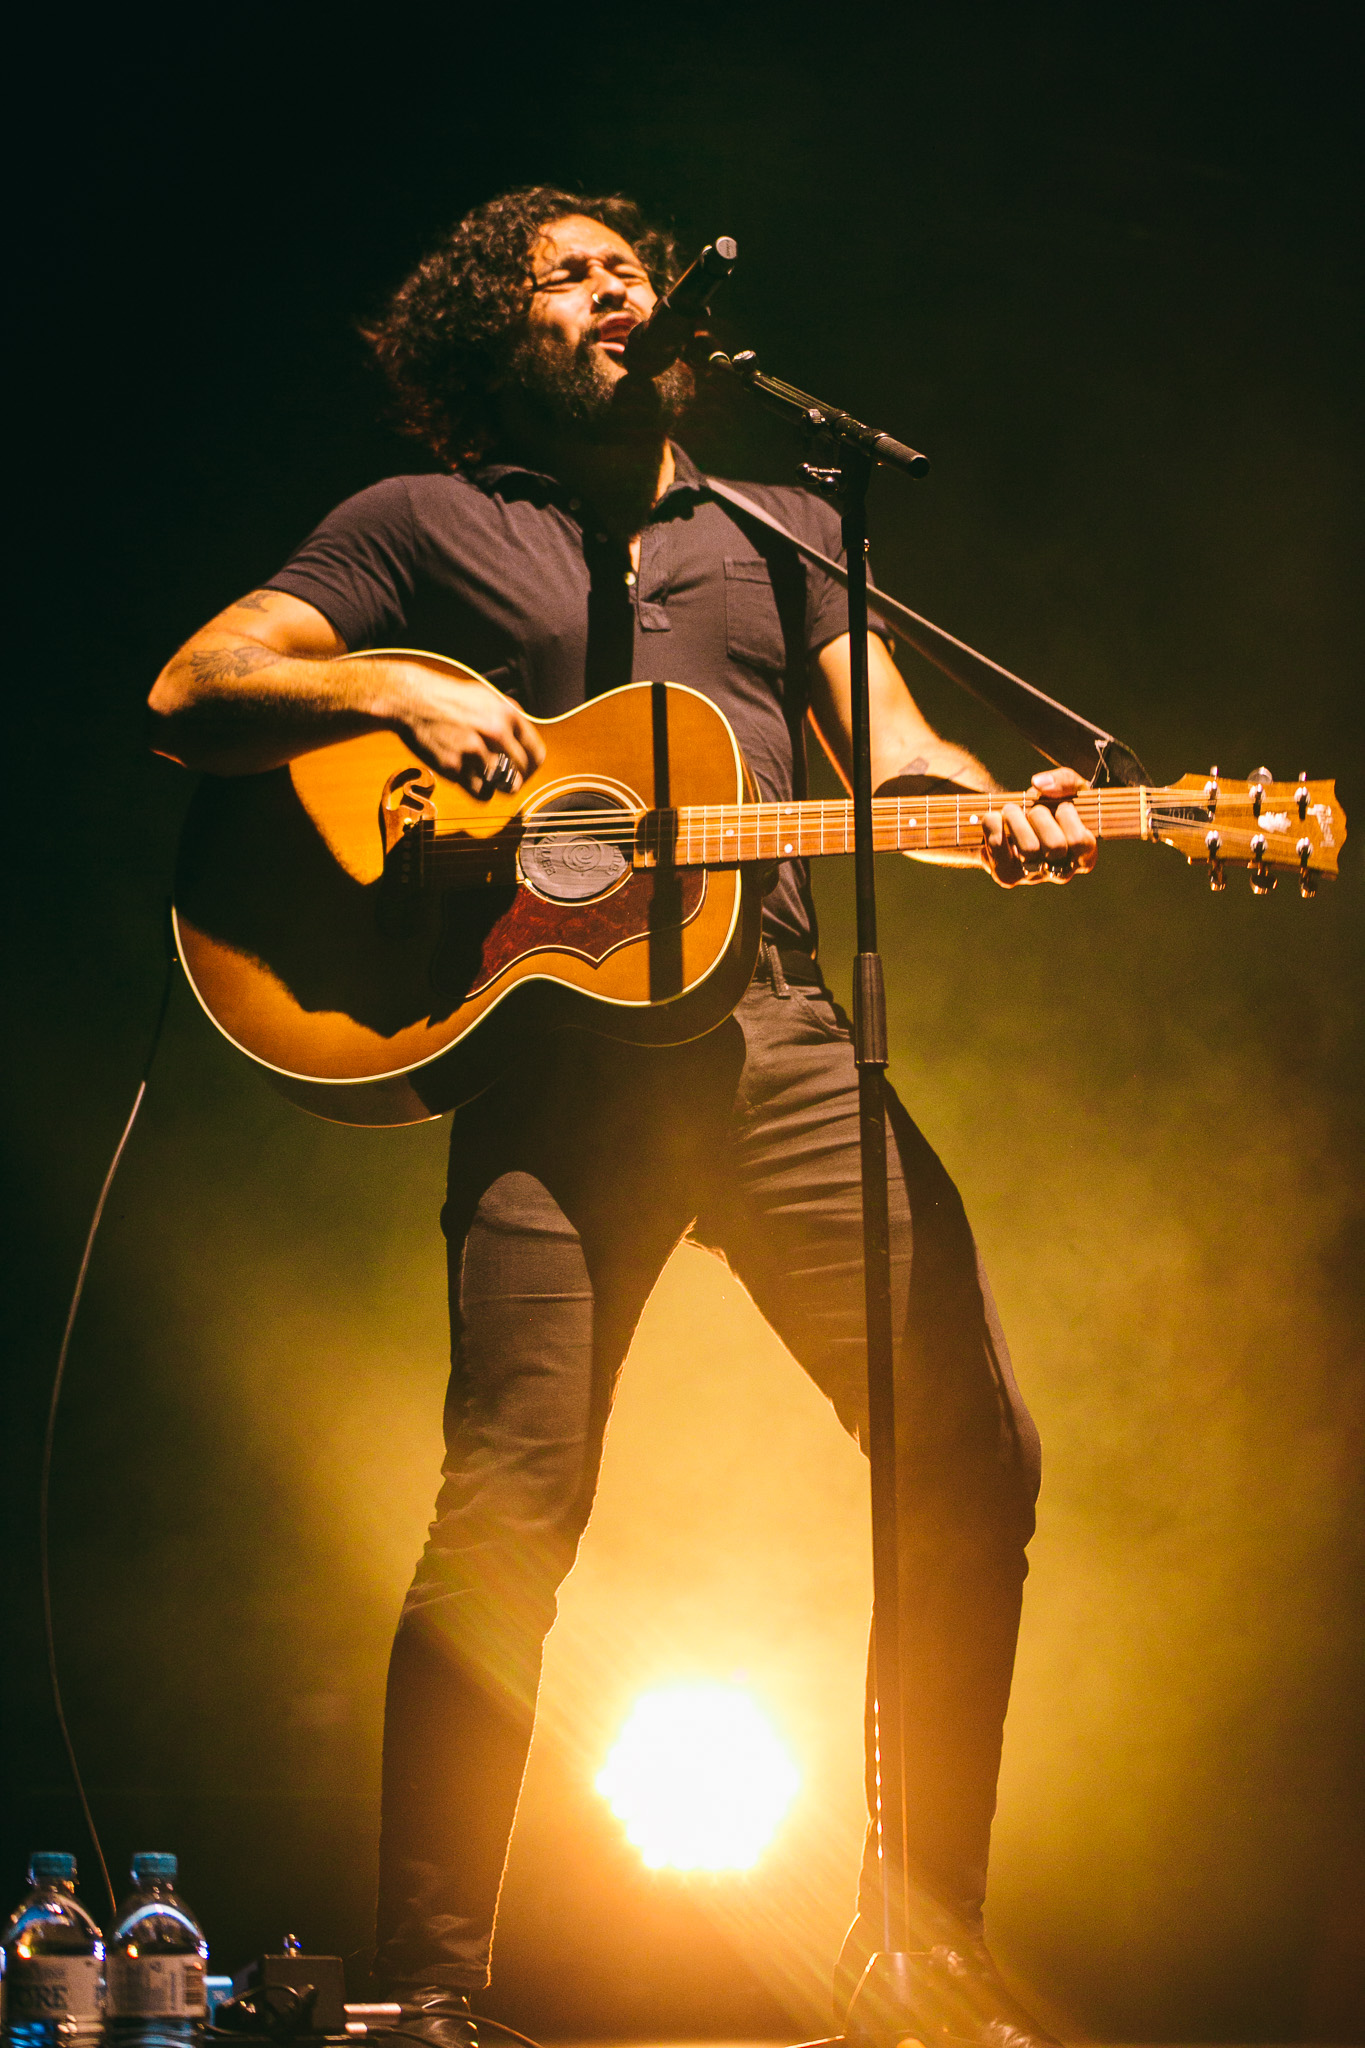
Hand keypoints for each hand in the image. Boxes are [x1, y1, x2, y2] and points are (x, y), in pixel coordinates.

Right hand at [380, 659, 545, 795]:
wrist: (412, 700)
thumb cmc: (448, 697)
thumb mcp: (486, 697)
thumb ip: (508, 719)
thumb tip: (524, 744)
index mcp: (507, 714)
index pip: (536, 754)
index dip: (531, 767)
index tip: (524, 771)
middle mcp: (496, 733)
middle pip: (522, 773)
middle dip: (516, 779)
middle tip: (505, 779)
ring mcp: (475, 751)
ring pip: (503, 786)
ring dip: (498, 786)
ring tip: (486, 777)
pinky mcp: (455, 767)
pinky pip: (481, 792)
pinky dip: (480, 791)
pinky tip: (472, 780)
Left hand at [983, 767, 1096, 887]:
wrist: (1018, 826)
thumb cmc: (1053, 807)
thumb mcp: (1069, 789)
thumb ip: (1065, 781)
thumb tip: (1039, 784)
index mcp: (1084, 857)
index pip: (1080, 841)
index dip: (1067, 815)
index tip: (1060, 807)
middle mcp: (1061, 873)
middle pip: (1055, 846)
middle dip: (1040, 816)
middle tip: (1032, 809)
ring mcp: (1034, 877)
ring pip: (1028, 849)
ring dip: (1016, 819)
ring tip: (1011, 811)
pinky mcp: (1007, 876)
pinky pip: (998, 853)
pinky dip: (993, 828)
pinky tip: (995, 820)